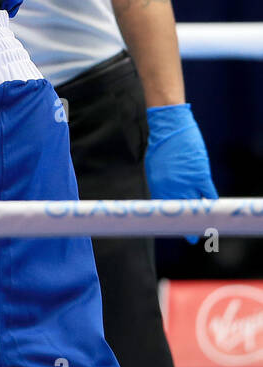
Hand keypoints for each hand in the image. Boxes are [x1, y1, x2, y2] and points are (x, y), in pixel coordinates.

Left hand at [145, 103, 217, 242]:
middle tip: (190, 238)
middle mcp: (171, 187)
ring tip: (203, 229)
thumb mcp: (154, 168)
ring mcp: (186, 182)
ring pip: (196, 206)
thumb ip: (161, 184)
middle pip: (180, 212)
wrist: (170, 129)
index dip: (171, 221)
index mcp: (158, 186)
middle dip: (185, 226)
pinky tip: (212, 211)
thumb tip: (167, 197)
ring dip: (200, 218)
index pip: (165, 210)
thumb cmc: (161, 146)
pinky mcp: (200, 175)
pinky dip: (211, 204)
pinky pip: (208, 195)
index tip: (174, 231)